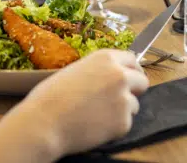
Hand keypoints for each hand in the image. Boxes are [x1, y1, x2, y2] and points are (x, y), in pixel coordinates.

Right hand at [6, 50, 148, 158]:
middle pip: (142, 81)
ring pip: (134, 105)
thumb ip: (97, 72)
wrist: (44, 122)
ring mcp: (124, 98)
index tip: (130, 78)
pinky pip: (125, 124)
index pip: (132, 60)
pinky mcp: (123, 122)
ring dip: (121, 111)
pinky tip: (94, 127)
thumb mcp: (75, 70)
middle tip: (119, 100)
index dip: (131, 71)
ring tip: (96, 116)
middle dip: (134, 91)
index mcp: (106, 58)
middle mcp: (119, 75)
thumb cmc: (50, 97)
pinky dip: (114, 128)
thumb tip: (107, 78)